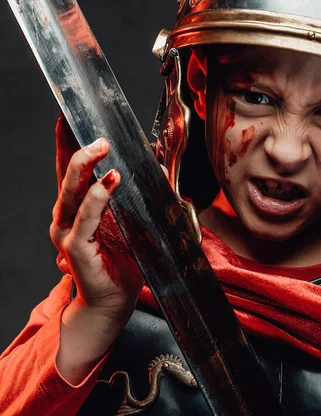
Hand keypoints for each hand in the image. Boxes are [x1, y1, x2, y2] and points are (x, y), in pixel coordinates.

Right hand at [51, 116, 143, 382]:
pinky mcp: (76, 247)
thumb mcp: (135, 222)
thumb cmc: (123, 261)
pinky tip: (109, 182)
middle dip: (78, 146)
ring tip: (101, 146)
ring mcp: (69, 230)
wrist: (114, 300)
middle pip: (67, 173)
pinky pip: (87, 218)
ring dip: (86, 166)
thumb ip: (139, 197)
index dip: (69, 142)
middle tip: (95, 128)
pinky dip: (98, 198)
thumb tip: (158, 166)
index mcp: (80, 206)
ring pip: (72, 191)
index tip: (71, 115)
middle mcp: (68, 215)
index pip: (72, 168)